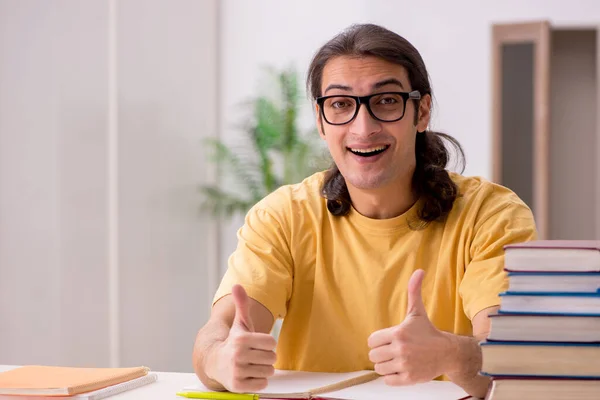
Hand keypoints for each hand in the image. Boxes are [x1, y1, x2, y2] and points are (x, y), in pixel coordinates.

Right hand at [208, 285, 276, 392]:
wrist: (215, 363)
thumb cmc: (234, 342)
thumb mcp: (239, 323)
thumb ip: (242, 304)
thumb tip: (237, 285)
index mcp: (241, 339)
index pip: (272, 342)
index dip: (267, 343)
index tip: (257, 344)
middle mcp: (238, 355)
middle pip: (272, 358)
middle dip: (266, 357)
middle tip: (254, 356)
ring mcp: (237, 372)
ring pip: (268, 372)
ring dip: (262, 369)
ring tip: (251, 365)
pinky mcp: (238, 386)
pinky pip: (262, 384)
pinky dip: (258, 381)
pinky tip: (248, 375)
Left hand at [367, 269, 453, 385]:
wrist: (448, 353)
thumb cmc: (428, 332)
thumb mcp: (418, 312)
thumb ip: (414, 291)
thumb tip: (419, 270)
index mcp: (398, 333)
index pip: (371, 341)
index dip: (378, 341)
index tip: (388, 340)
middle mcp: (400, 350)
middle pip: (373, 355)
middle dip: (381, 353)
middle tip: (393, 351)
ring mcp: (404, 365)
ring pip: (379, 368)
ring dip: (386, 365)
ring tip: (397, 360)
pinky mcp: (409, 379)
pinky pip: (388, 380)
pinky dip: (392, 377)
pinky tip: (401, 369)